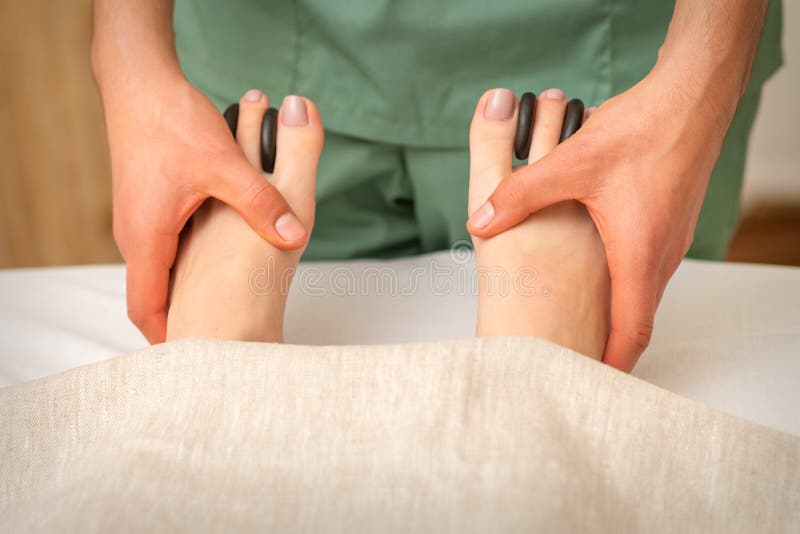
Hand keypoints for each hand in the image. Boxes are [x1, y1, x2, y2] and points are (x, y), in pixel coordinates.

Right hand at [104, 79, 305, 342]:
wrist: (139, 83)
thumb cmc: (171, 122)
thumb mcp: (223, 165)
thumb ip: (262, 201)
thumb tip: (295, 233)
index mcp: (146, 238)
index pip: (147, 309)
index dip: (170, 340)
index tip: (196, 364)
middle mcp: (136, 236)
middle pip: (154, 297)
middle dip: (181, 323)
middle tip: (216, 346)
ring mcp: (141, 222)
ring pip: (162, 273)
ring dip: (186, 293)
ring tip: (220, 314)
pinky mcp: (150, 206)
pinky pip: (166, 250)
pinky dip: (186, 265)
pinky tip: (218, 264)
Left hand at [467, 70, 733, 371]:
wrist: (693, 97)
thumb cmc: (642, 131)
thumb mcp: (572, 163)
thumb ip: (520, 193)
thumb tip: (479, 222)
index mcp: (638, 253)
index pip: (630, 330)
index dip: (608, 363)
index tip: (588, 386)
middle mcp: (660, 254)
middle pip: (636, 317)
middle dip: (607, 344)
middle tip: (575, 363)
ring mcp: (669, 239)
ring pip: (640, 291)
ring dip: (616, 313)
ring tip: (582, 327)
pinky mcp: (669, 221)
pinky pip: (646, 266)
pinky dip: (624, 283)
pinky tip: (597, 271)